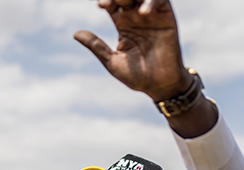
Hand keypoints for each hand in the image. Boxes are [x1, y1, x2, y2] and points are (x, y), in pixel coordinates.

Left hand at [74, 0, 192, 101]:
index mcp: (123, 24)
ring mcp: (152, 17)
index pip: (111, 4)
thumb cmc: (137, 77)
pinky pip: (161, 1)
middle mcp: (136, 17)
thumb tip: (75, 34)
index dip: (106, 0)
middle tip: (112, 1)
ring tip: (124, 1)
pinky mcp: (167, 19)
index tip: (101, 5)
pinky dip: (152, 2)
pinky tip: (143, 13)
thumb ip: (96, 46)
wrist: (160, 86)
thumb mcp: (112, 61)